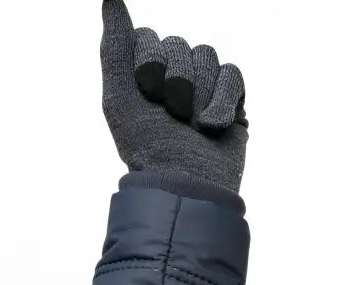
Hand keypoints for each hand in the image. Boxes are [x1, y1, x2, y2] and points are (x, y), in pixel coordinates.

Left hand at [101, 0, 247, 192]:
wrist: (186, 183)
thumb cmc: (147, 147)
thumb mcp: (120, 98)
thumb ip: (114, 47)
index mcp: (143, 76)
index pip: (148, 39)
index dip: (149, 65)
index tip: (147, 96)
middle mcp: (174, 75)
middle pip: (179, 45)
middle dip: (175, 82)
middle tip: (171, 116)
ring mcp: (204, 86)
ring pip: (206, 56)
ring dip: (197, 95)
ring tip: (191, 126)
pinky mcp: (232, 99)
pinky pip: (232, 73)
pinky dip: (221, 101)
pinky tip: (212, 126)